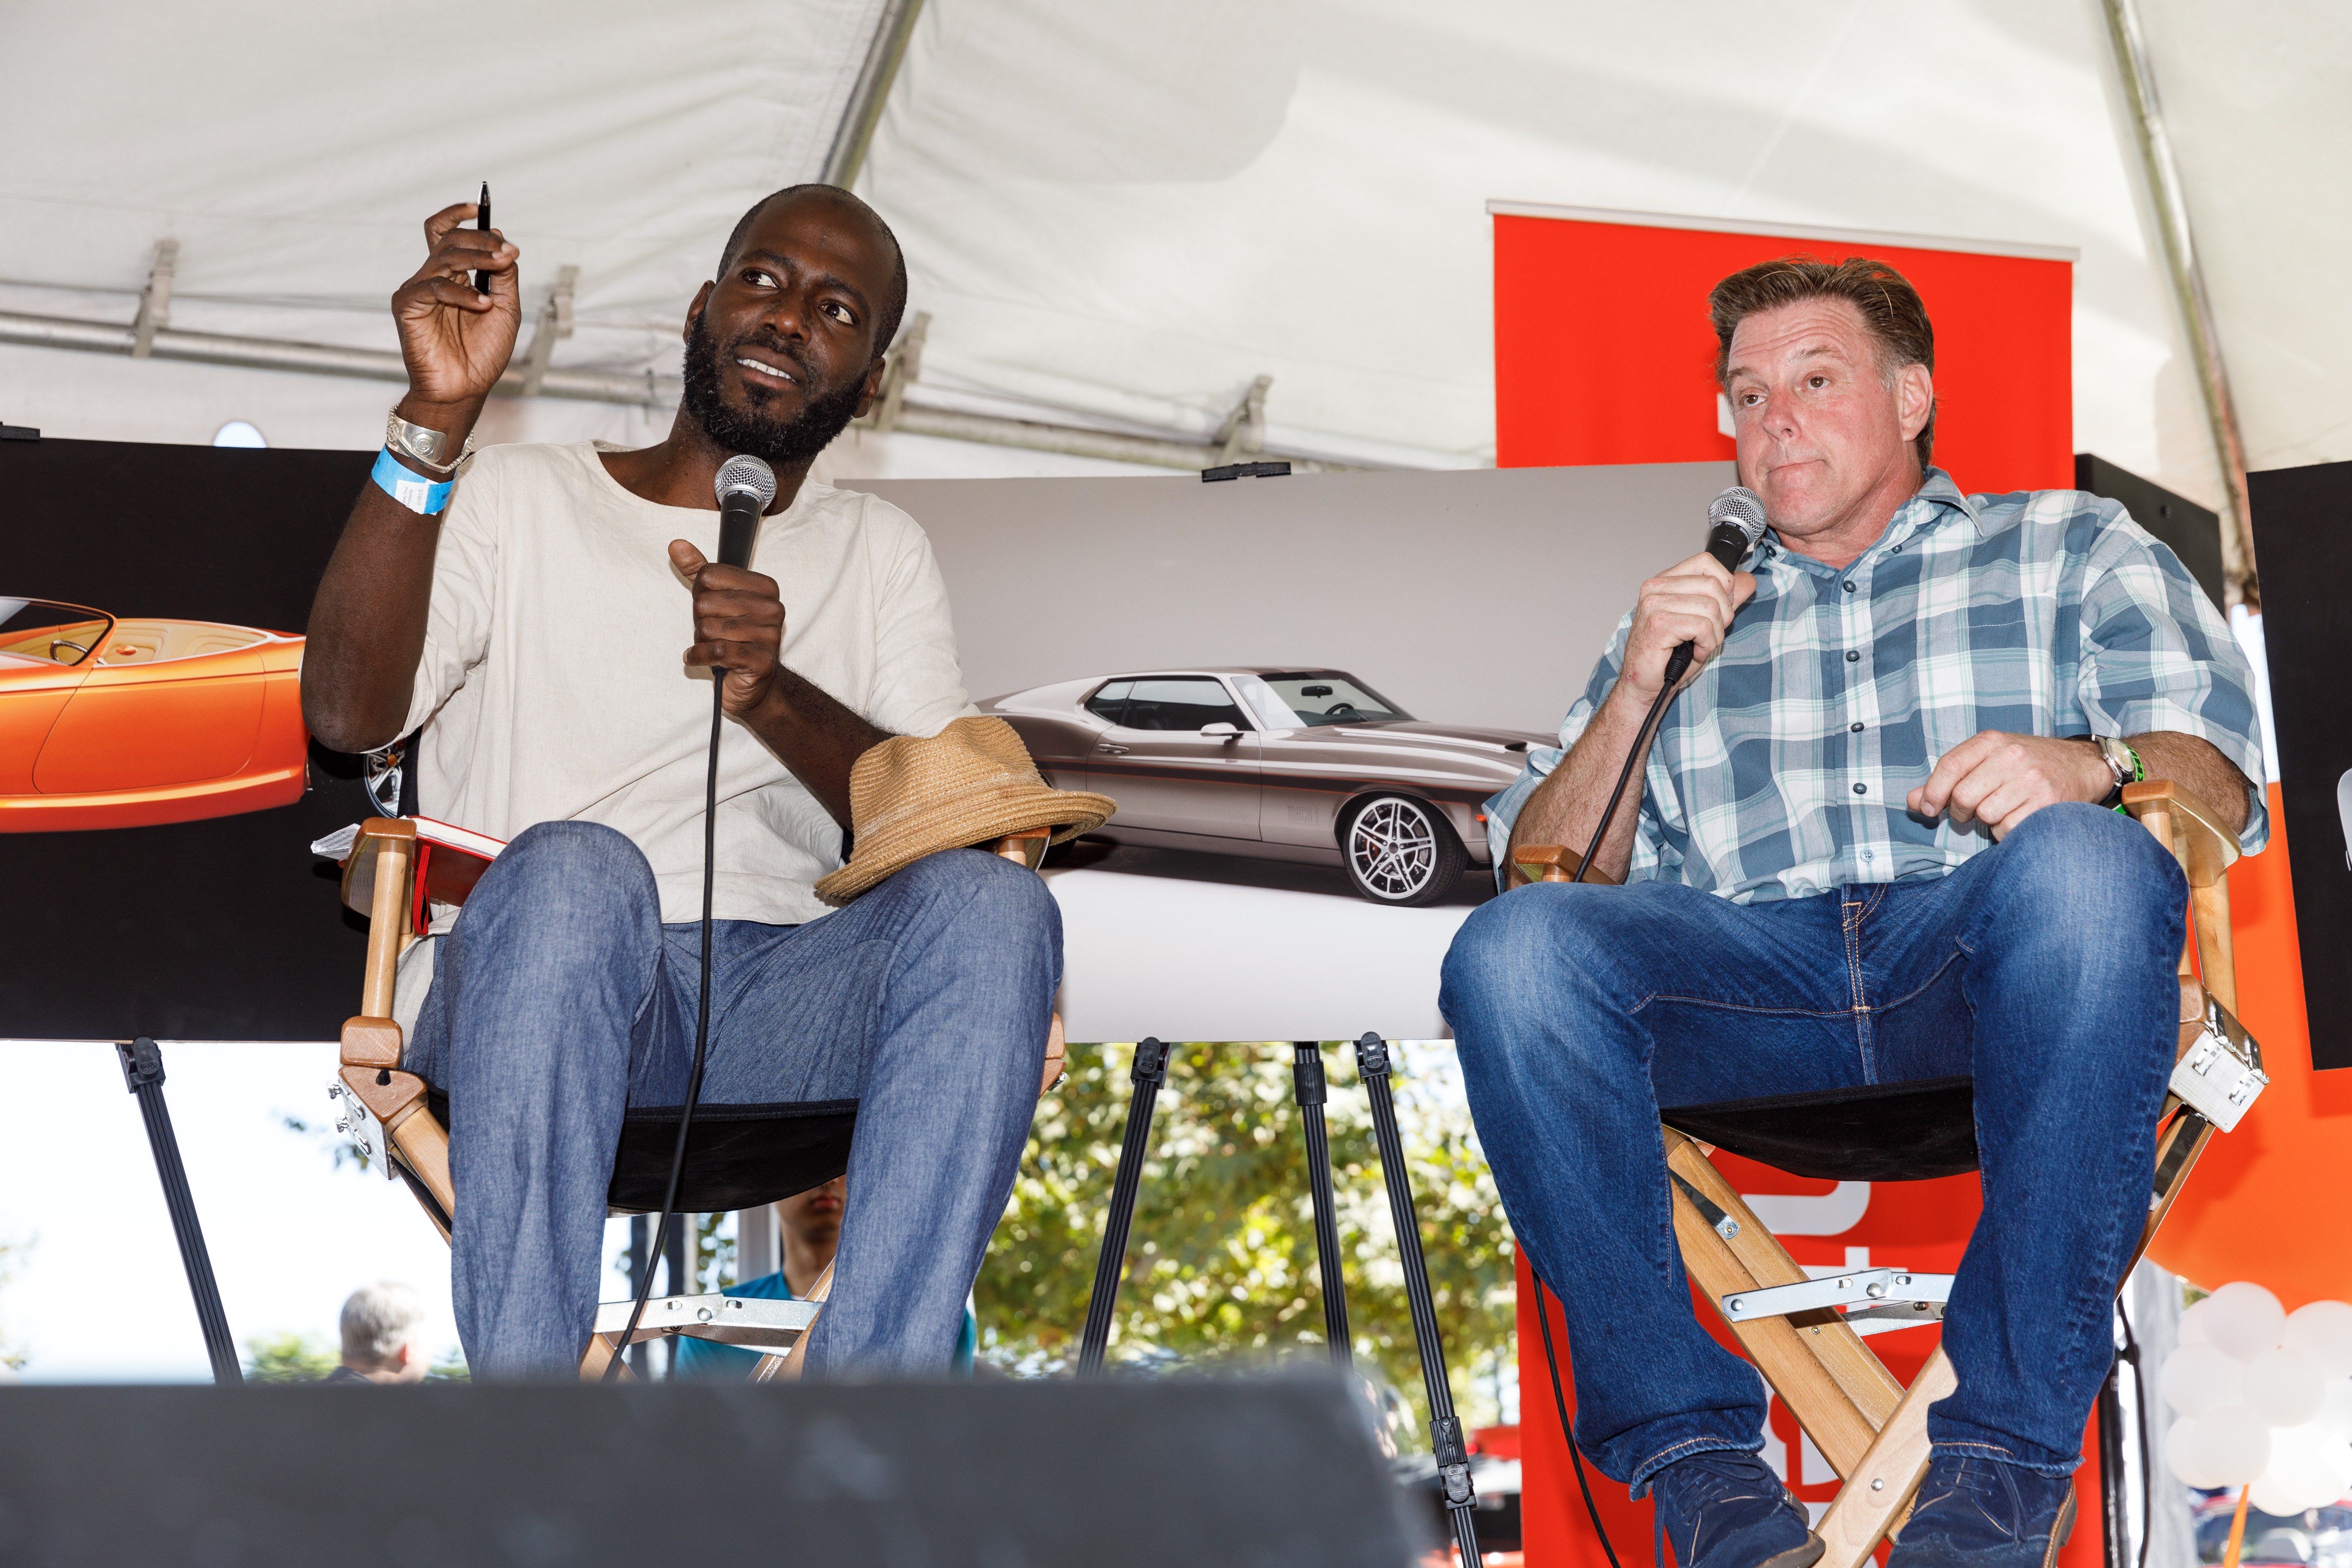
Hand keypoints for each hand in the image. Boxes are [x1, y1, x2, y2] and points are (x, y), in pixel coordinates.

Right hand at [390, 203, 520, 417]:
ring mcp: (417, 289)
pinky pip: (434, 287)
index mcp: (453, 275)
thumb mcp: (506, 309)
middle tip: (506, 248)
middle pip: (447, 239)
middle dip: (479, 238)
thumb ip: (503, 276)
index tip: (479, 207)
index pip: (446, 233)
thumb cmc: (483, 353)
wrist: (465, 389)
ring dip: (477, 257)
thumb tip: (501, 239)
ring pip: (444, 257)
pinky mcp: (407, 305)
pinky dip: (462, 293)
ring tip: (502, 264)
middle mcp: (433, 277)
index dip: (459, 216)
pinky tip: (483, 305)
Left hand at [670, 540, 783, 716]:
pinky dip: (699, 656)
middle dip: (700, 621)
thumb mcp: (715, 599)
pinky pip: (716, 651)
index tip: (712, 609)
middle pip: (706, 603)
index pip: (709, 575)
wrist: (753, 684)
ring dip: (701, 641)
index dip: (699, 595)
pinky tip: (699, 658)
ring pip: (709, 628)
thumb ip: (698, 570)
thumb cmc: (733, 637)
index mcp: (765, 586)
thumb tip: (676, 544)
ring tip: (714, 647)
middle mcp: (773, 608)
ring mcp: (770, 635)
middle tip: (713, 632)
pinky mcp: (761, 661)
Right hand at [1615, 551, 1757, 704]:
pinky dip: (1707, 645)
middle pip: (1714, 585)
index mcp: (1665, 581)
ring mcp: (1654, 604)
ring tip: (1700, 645)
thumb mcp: (1704, 622)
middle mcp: (1656, 587)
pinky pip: (1703, 627)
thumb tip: (1747, 579)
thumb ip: (1725, 599)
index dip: (1724, 585)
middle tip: (1709, 635)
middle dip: (1724, 615)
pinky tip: (1694, 652)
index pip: (1706, 562)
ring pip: (1711, 608)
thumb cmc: (1669, 656)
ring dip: (1715, 635)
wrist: (1644, 685)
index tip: (1718, 610)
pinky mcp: (1658, 624)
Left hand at [1905, 731, 2112, 839]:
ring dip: (1988, 822)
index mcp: (1992, 741)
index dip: (1932, 792)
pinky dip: (2008, 831)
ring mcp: (2032, 779)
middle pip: (1963, 796)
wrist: (2084, 765)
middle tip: (1973, 811)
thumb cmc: (2028, 765)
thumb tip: (1911, 801)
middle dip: (1961, 811)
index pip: (1949, 766)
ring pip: (1986, 816)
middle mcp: (2011, 756)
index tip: (1927, 809)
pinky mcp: (2048, 802)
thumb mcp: (1988, 759)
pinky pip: (2009, 829)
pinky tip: (2020, 818)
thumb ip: (1949, 778)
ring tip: (2004, 809)